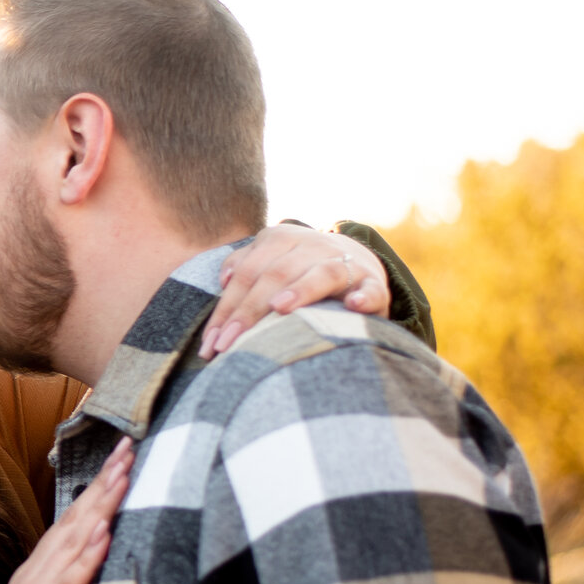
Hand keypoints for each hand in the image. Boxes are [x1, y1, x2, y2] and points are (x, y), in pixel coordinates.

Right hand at [0, 438, 133, 583]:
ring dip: (100, 504)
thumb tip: (97, 582)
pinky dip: (86, 553)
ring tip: (123, 472)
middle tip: (128, 446)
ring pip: (73, 539)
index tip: (121, 462)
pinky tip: (103, 530)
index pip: (72, 525)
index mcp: (37, 578)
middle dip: (104, 483)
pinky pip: (68, 580)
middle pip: (74, 520)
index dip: (97, 493)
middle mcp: (35, 576)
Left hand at [201, 224, 387, 357]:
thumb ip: (244, 265)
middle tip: (228, 344)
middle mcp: (312, 245)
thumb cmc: (298, 270)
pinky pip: (371, 289)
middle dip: (248, 312)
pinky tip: (354, 305)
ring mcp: (345, 262)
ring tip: (279, 308)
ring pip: (321, 274)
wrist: (357, 261)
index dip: (226, 308)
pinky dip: (364, 297)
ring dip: (301, 290)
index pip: (246, 273)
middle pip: (275, 275)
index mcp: (280, 239)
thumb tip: (224, 280)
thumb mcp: (270, 260)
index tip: (210, 343)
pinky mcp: (373, 283)